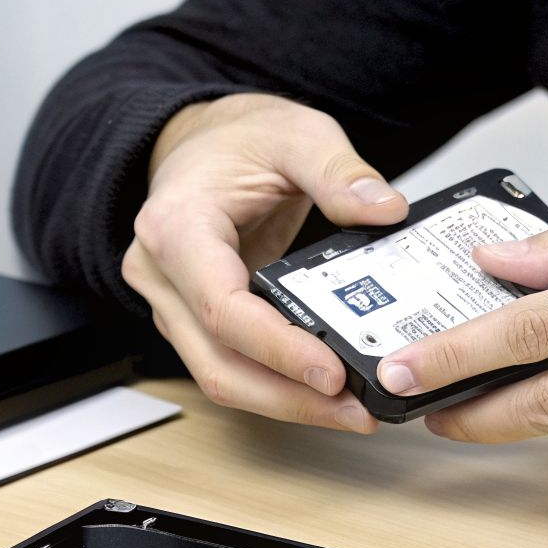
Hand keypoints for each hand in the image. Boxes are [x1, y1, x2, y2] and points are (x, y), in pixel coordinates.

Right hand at [123, 94, 406, 432]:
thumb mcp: (295, 134)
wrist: (200, 142)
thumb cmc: (236, 139)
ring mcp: (174, 305)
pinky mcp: (195, 321)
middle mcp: (163, 277)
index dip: (276, 348)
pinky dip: (279, 386)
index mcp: (176, 228)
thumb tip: (384, 212)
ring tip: (354, 412)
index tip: (332, 372)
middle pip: (218, 363)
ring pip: (221, 377)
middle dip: (289, 398)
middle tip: (357, 411)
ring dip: (287, 403)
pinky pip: (232, 366)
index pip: (222, 308)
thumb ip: (338, 171)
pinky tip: (329, 394)